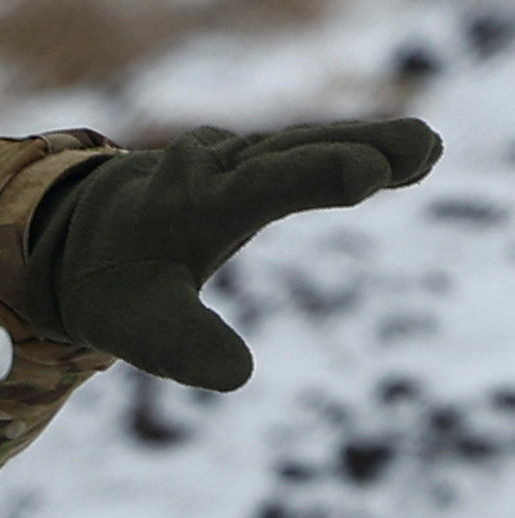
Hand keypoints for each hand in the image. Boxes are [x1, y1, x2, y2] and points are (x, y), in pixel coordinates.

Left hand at [20, 118, 439, 389]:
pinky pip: (311, 152)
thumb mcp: (134, 327)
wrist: (92, 239)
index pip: (257, 186)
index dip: (312, 176)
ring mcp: (238, 160)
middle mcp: (215, 169)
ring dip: (366, 142)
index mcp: (190, 205)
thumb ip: (181, 345)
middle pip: (290, 153)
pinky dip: (358, 150)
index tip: (364, 172)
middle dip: (348, 152)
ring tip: (424, 147)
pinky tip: (419, 157)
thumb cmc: (120, 290)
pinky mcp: (259, 164)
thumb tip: (236, 375)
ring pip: (305, 145)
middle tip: (418, 146)